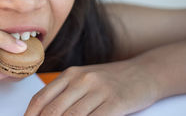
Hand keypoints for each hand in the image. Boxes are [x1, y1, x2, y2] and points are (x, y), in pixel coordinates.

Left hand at [25, 60, 159, 115]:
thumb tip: (44, 114)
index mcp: (69, 74)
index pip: (41, 99)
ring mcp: (99, 90)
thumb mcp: (84, 80)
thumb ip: (65, 94)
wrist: (144, 73)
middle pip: (53, 111)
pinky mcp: (116, 102)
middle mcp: (81, 80)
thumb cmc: (110, 81)